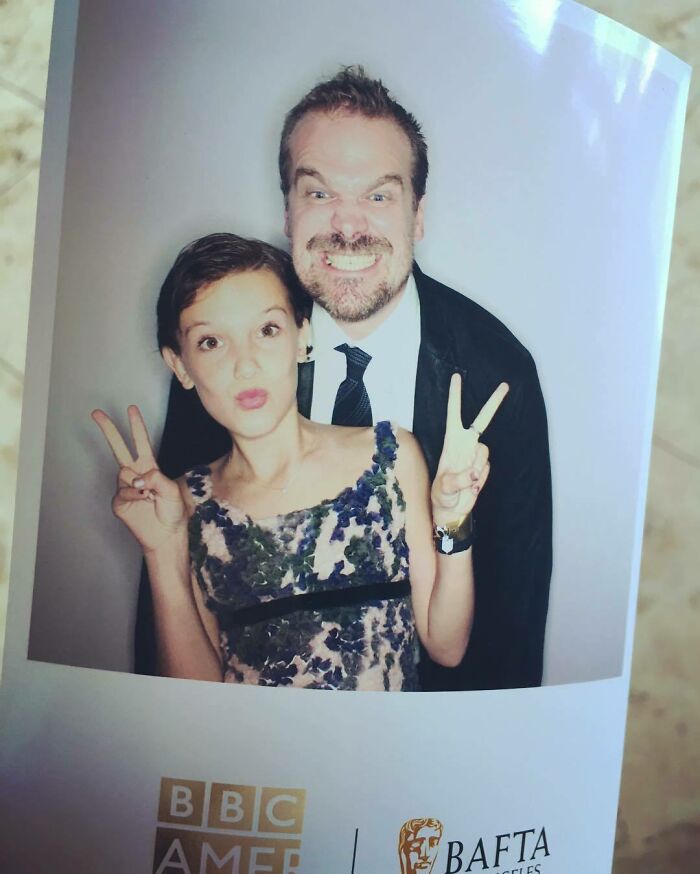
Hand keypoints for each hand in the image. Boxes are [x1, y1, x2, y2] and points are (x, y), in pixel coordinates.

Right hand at [91, 405, 186, 553]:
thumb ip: (156, 478)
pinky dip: (134, 495)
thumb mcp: (171, 490)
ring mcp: (125, 487)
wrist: (166, 534)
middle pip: (118, 447)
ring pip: (125, 473)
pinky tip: (144, 501)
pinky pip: (123, 492)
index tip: (131, 408)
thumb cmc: (172, 511)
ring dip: (140, 484)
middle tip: (96, 412)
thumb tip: (137, 476)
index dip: (136, 426)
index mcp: (149, 467)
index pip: (140, 443)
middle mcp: (135, 474)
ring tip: (151, 496)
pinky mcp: (119, 502)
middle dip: (108, 429)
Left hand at [431, 374, 508, 522]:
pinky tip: (471, 486)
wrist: (451, 510)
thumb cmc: (441, 495)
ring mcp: (475, 456)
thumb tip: (473, 473)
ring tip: (466, 482)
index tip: (457, 377)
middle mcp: (465, 445)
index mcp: (451, 442)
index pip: (454, 414)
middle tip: (504, 385)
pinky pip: (487, 469)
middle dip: (494, 403)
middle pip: (482, 420)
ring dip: (477, 467)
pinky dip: (480, 479)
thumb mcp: (443, 488)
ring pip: (485, 452)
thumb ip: (458, 480)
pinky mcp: (483, 468)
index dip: (455, 396)